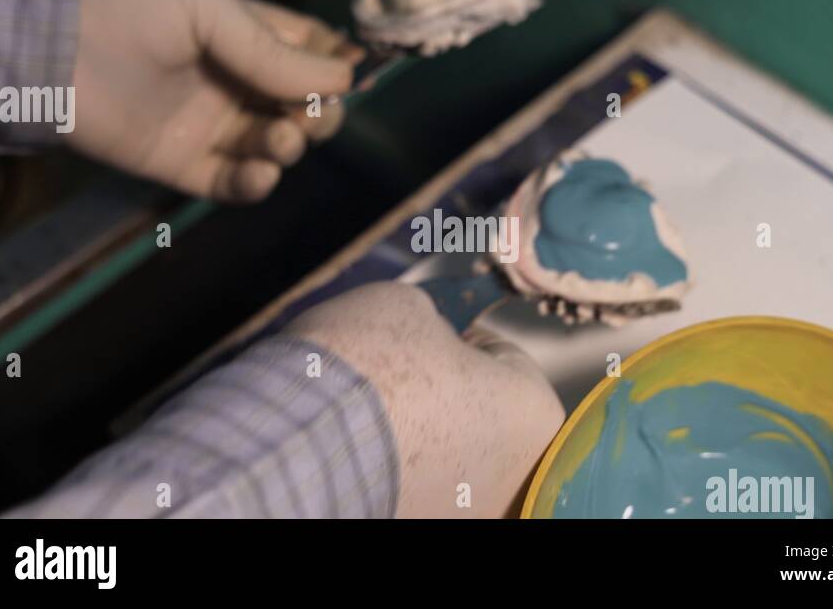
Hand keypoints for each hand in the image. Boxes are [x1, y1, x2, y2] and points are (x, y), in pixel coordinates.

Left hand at [67, 0, 361, 201]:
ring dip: (289, 146)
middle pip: (299, 108)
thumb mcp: (209, 7)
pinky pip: (232, 183)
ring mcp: (209, 126)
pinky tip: (262, 172)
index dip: (333, 67)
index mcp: (242, 35)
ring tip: (281, 138)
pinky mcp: (183, 165)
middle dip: (318, 115)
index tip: (349, 78)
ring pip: (273, 148)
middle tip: (308, 115)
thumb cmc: (131, 4)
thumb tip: (344, 79)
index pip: (305, 53)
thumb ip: (272, 50)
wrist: (51, 43)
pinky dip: (255, 182)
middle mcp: (233, 82)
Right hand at [284, 282, 564, 517]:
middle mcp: (516, 475)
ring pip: (445, 454)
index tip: (422, 337)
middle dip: (439, 390)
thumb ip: (435, 324)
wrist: (297, 441)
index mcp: (535, 412)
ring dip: (415, 433)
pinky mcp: (420, 525)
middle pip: (478, 411)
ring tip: (365, 412)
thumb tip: (427, 340)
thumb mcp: (407, 306)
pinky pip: (414, 486)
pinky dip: (389, 469)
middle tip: (390, 372)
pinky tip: (354, 450)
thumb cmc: (367, 367)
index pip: (502, 356)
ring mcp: (468, 511)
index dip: (456, 337)